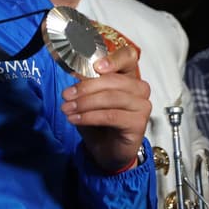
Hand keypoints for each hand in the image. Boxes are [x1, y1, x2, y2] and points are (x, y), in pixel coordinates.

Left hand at [63, 45, 152, 170]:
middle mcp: (139, 89)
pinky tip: (76, 119)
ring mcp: (142, 106)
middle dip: (86, 88)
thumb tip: (76, 74)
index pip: (128, 57)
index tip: (95, 67)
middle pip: (114, 80)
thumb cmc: (99, 123)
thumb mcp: (89, 99)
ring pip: (111, 98)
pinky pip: (112, 116)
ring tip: (67, 109)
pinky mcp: (139, 123)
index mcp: (129, 76)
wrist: (106, 151)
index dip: (113, 59)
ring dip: (85, 103)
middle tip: (66, 95)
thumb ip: (88, 85)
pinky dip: (90, 117)